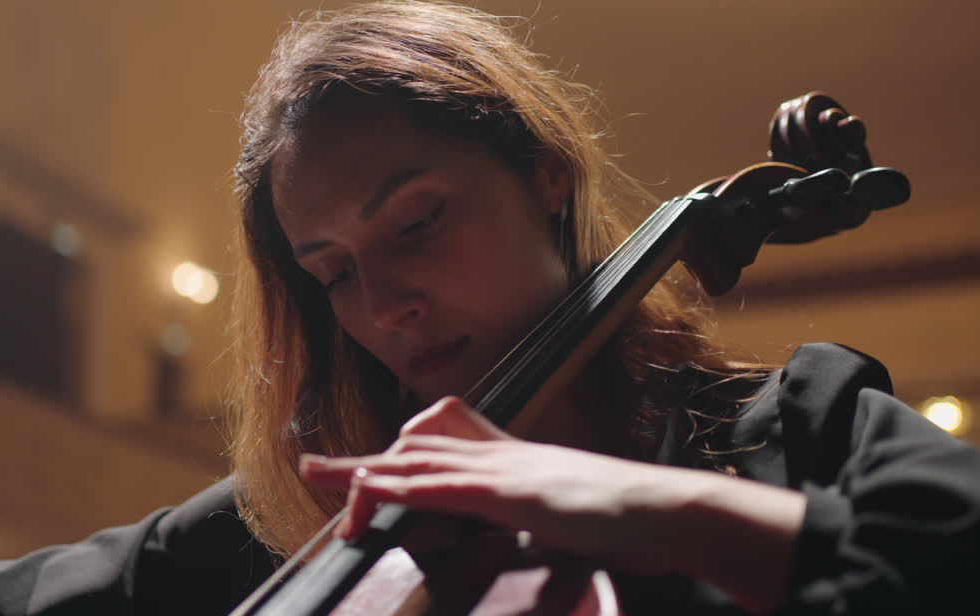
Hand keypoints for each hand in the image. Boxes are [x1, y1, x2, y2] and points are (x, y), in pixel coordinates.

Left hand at [299, 396, 693, 571]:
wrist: (668, 511)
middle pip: (416, 446)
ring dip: (365, 469)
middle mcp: (502, 456)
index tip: (357, 472)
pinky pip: (451, 485)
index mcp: (510, 461)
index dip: (393, 458)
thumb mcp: (564, 517)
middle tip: (311, 467)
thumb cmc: (625, 520)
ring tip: (318, 473)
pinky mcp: (518, 494)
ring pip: (421, 461)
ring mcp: (508, 471)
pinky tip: (378, 488)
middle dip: (361, 461)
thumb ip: (533, 517)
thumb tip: (520, 532)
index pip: (438, 448)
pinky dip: (407, 485)